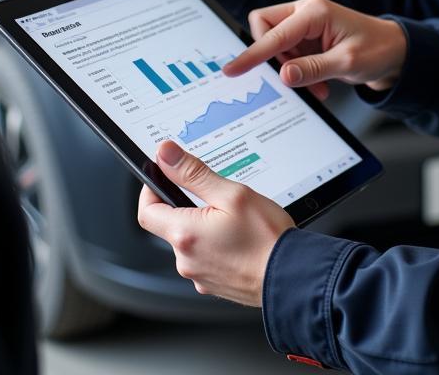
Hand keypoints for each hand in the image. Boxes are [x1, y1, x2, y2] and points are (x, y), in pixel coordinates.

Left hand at [138, 140, 293, 306]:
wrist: (292, 278)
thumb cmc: (266, 239)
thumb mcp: (232, 194)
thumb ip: (194, 173)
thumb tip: (166, 154)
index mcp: (184, 234)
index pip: (146, 210)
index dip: (150, 190)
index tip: (163, 178)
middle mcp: (186, 259)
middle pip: (170, 225)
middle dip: (188, 207)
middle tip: (216, 196)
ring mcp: (199, 275)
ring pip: (191, 242)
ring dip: (205, 226)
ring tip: (236, 220)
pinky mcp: (214, 284)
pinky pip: (206, 258)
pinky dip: (217, 245)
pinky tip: (240, 238)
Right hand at [224, 0, 406, 101]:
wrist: (397, 53)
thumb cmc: (378, 50)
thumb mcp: (347, 63)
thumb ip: (313, 69)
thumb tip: (284, 76)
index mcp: (314, 11)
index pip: (272, 32)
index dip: (252, 53)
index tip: (232, 69)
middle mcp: (306, 11)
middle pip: (265, 28)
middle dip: (273, 57)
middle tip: (292, 77)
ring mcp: (306, 24)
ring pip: (276, 45)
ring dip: (289, 69)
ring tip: (316, 85)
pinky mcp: (307, 38)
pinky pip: (288, 54)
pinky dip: (298, 72)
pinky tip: (318, 84)